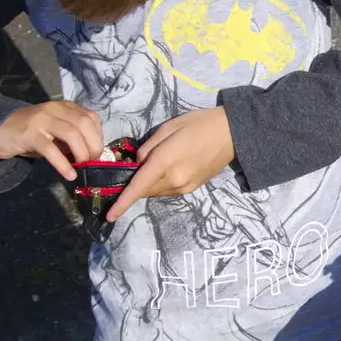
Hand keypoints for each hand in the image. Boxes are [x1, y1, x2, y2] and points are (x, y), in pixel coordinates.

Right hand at [0, 101, 102, 180]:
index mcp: (64, 107)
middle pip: (84, 124)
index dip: (98, 136)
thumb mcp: (54, 131)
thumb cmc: (30, 133)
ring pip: (71, 133)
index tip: (97, 152)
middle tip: (92, 161)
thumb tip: (90, 156)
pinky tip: (69, 175)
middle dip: (93, 145)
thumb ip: (71, 139)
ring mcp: (41, 120)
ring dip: (81, 153)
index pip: (91, 117)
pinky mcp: (29, 134)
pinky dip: (63, 164)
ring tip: (82, 167)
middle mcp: (55, 109)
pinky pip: (51, 150)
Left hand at [106, 107, 234, 220]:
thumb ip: (148, 147)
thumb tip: (138, 163)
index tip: (110, 216)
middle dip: (135, 185)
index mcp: (166, 161)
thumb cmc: (198, 124)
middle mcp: (175, 180)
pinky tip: (166, 170)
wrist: (231, 133)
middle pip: (145, 190)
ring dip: (148, 184)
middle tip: (132, 169)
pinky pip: (168, 190)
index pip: (138, 186)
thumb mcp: (168, 128)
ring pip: (156, 192)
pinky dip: (160, 184)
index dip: (123, 202)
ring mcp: (185, 187)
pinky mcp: (192, 188)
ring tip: (153, 166)